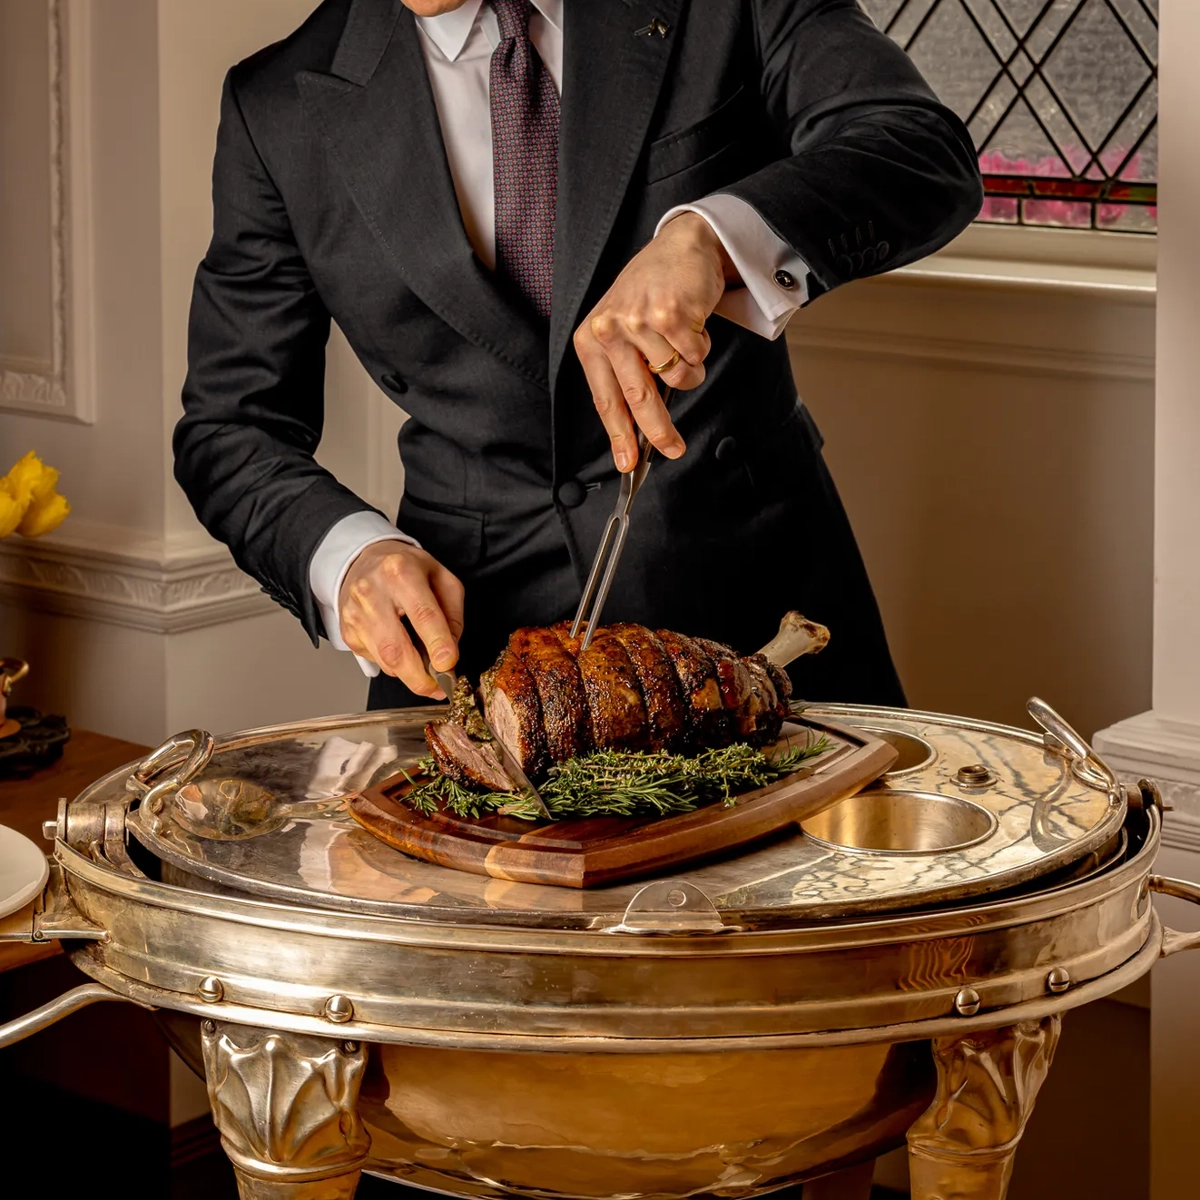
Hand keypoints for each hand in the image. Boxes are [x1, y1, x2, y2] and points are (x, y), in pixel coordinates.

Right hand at [338, 541, 464, 697]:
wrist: (363, 560)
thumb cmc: (406, 569)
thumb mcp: (440, 578)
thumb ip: (452, 614)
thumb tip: (450, 652)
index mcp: (401, 572)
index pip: (422, 614)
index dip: (437, 643)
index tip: (449, 665)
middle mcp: (372, 592)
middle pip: (395, 648)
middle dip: (420, 677)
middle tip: (439, 689)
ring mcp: (355, 614)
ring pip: (384, 660)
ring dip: (409, 674)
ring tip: (425, 670)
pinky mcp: (347, 631)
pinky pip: (374, 660)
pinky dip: (393, 665)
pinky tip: (402, 651)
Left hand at [573, 212, 739, 471]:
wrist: (679, 247)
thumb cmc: (650, 293)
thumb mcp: (622, 330)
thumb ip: (626, 373)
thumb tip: (639, 427)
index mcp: (591, 339)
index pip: (605, 399)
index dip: (619, 435)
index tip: (628, 463)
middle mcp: (610, 330)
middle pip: (639, 398)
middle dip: (659, 430)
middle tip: (674, 449)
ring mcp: (640, 321)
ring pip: (677, 377)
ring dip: (690, 368)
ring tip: (683, 341)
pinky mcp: (671, 314)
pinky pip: (696, 356)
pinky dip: (702, 347)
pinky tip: (693, 324)